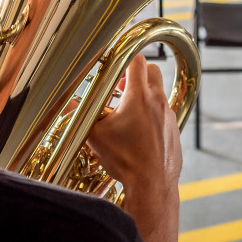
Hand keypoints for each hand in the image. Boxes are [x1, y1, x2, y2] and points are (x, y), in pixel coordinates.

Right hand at [88, 55, 182, 241]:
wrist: (152, 184)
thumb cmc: (125, 159)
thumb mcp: (95, 135)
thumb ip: (81, 116)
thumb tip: (67, 105)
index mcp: (139, 96)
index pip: (137, 60)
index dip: (125, 58)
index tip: (114, 64)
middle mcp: (158, 101)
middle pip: (153, 71)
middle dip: (136, 74)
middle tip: (120, 87)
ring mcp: (169, 116)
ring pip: (159, 93)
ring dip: (144, 95)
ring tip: (126, 112)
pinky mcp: (174, 130)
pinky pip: (164, 113)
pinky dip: (152, 114)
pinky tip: (139, 132)